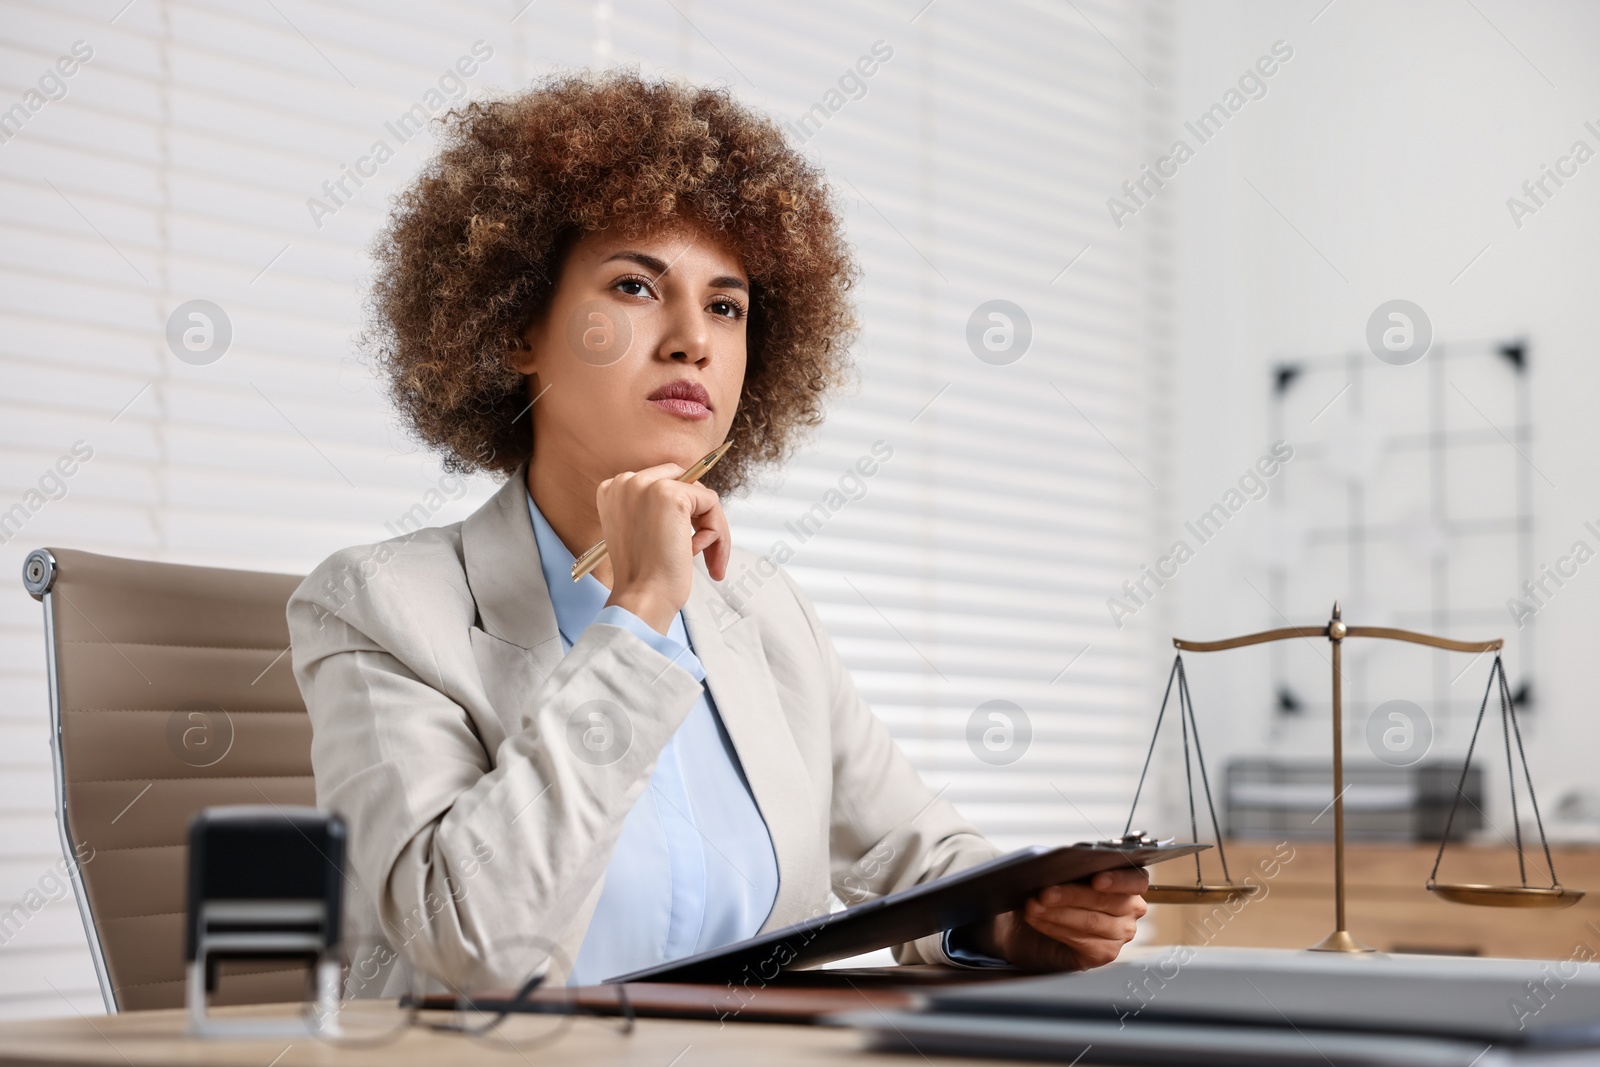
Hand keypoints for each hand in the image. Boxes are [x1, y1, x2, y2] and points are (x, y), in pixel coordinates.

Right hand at [597, 462, 730, 632]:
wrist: (641, 597)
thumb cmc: (643, 576)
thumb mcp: (640, 533)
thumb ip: (655, 509)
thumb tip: (694, 498)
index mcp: (613, 490)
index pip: (662, 482)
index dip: (681, 513)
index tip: (684, 542)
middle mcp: (626, 482)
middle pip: (683, 483)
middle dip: (699, 517)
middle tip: (703, 551)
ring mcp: (647, 486)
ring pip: (700, 496)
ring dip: (711, 530)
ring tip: (707, 560)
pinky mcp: (671, 495)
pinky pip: (711, 503)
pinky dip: (716, 532)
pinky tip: (699, 555)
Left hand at [967, 867, 1148, 970]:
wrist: (1035, 926)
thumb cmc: (1055, 895)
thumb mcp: (1063, 876)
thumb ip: (1071, 869)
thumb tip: (1059, 864)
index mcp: (1128, 882)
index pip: (1135, 880)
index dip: (1117, 880)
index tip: (1096, 879)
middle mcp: (1131, 908)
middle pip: (1106, 900)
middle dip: (1071, 895)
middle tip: (1044, 893)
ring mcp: (1121, 933)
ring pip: (1091, 921)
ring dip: (1057, 913)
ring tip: (1033, 906)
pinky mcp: (1105, 953)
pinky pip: (1081, 940)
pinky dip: (1054, 928)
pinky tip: (1038, 921)